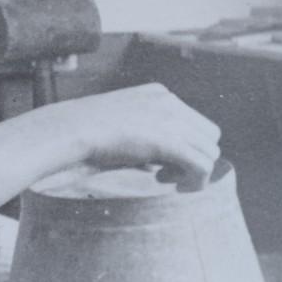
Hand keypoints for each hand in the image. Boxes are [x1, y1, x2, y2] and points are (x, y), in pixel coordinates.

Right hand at [50, 83, 220, 188]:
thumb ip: (146, 135)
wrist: (71, 130)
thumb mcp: (122, 124)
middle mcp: (171, 102)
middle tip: (168, 174)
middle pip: (209, 135)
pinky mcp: (169, 141)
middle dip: (195, 157)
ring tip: (167, 180)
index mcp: (159, 94)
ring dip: (195, 171)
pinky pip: (202, 165)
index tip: (163, 162)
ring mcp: (172, 120)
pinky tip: (177, 187)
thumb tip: (164, 161)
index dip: (185, 145)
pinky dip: (197, 181)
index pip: (194, 120)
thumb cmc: (86, 132)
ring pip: (210, 151)